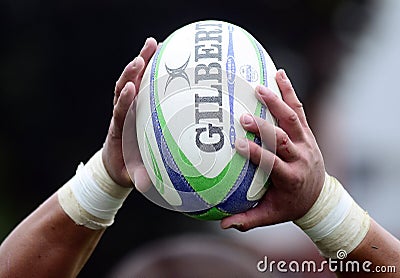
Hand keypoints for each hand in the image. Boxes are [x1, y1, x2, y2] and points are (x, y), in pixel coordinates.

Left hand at [102, 37, 156, 187]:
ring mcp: (127, 107)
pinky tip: (159, 53)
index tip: (130, 89)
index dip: (124, 101)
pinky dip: (147, 68)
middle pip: (123, 88)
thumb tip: (144, 183)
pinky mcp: (135, 104)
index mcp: (119, 131)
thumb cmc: (126, 169)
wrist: (115, 164)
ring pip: (131, 80)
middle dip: (131, 72)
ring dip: (140, 62)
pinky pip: (140, 83)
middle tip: (142, 57)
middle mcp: (121, 114)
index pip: (120, 113)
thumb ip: (137, 176)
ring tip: (153, 44)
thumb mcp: (131, 175)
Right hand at [221, 69, 324, 230]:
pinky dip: (289, 92)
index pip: (273, 163)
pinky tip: (279, 74)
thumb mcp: (271, 215)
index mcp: (290, 178)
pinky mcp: (307, 133)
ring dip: (277, 102)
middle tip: (244, 117)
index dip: (257, 153)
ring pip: (293, 119)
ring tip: (259, 87)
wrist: (319, 197)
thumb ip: (247, 220)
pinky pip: (299, 110)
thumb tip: (221, 225)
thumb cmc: (290, 205)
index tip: (238, 143)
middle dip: (264, 127)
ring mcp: (306, 142)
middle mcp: (300, 157)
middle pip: (283, 138)